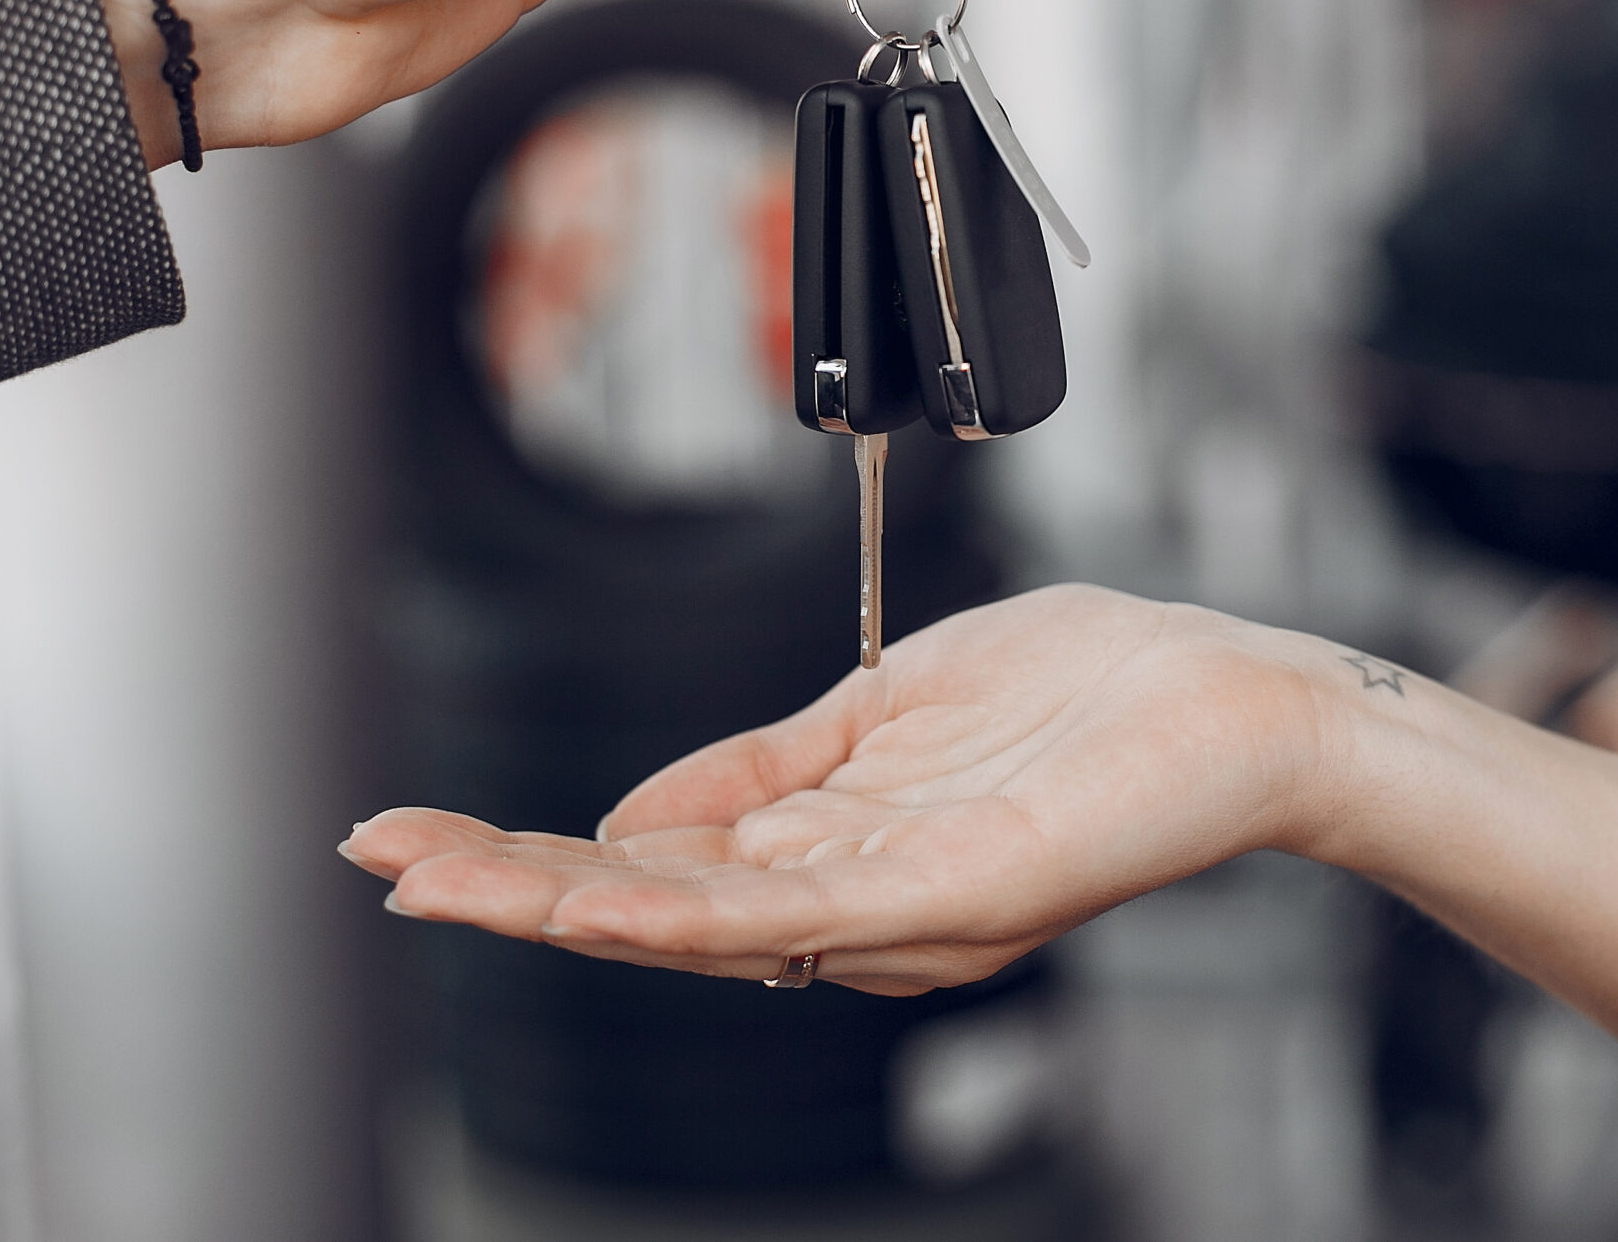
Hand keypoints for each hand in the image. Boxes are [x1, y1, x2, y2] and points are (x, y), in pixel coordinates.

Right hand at [340, 585, 1351, 993]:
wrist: (1231, 694)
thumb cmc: (1085, 692)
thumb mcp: (883, 708)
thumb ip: (761, 768)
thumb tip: (625, 815)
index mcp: (829, 850)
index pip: (652, 869)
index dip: (531, 860)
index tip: (418, 837)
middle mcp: (852, 901)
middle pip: (653, 908)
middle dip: (512, 890)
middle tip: (386, 864)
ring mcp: (901, 909)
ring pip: (702, 924)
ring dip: (563, 904)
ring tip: (443, 885)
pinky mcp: (955, 893)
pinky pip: (803, 913)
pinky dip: (688, 911)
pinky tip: (598, 899)